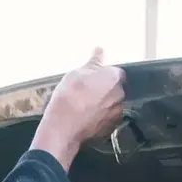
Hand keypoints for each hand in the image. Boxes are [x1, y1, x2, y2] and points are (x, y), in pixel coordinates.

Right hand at [33, 49, 125, 170]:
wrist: (62, 129)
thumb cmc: (69, 98)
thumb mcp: (77, 73)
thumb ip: (93, 61)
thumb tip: (100, 50)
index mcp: (114, 77)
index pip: (115, 71)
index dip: (103, 75)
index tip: (92, 79)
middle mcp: (120, 95)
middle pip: (115, 89)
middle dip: (104, 90)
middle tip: (86, 93)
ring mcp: (116, 115)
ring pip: (111, 106)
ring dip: (102, 105)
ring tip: (84, 108)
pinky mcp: (109, 130)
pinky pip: (106, 121)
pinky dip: (99, 119)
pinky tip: (86, 119)